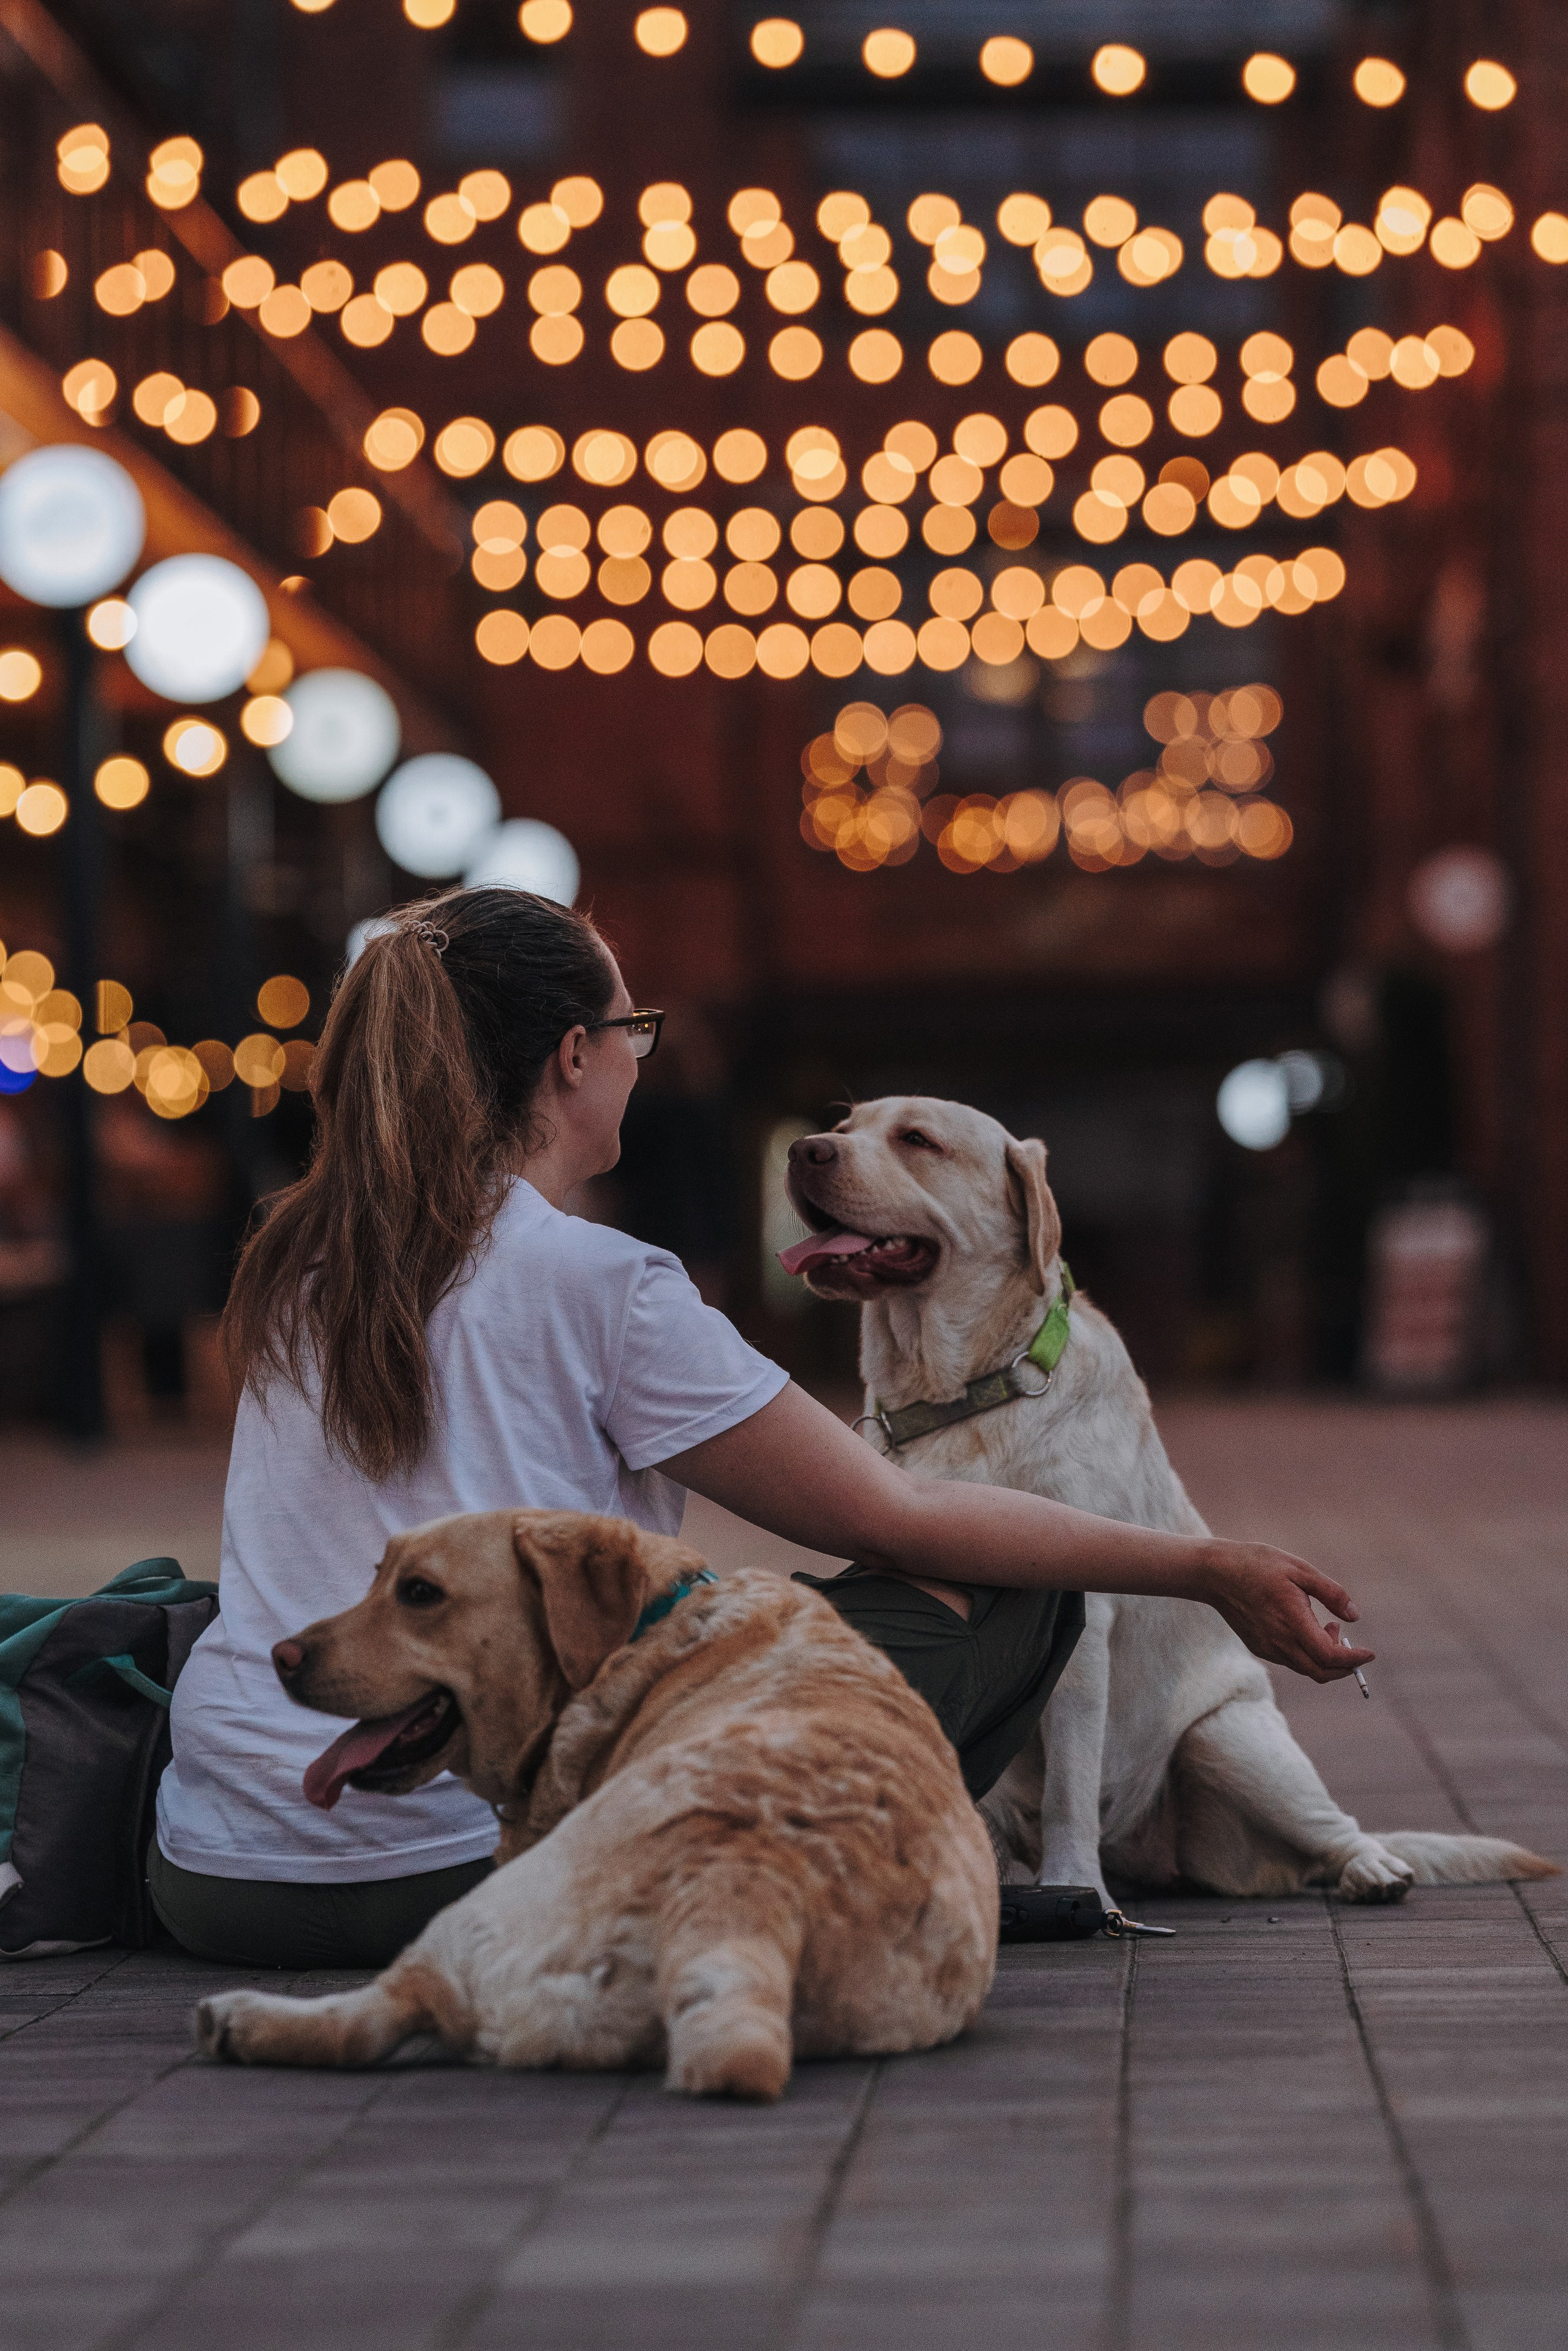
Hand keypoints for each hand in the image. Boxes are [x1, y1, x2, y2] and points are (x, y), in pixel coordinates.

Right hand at [1199, 1541, 1375, 1682]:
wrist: (1216, 1573)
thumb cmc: (1258, 1565)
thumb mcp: (1300, 1569)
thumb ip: (1331, 1593)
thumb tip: (1355, 1616)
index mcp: (1292, 1622)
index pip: (1330, 1656)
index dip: (1354, 1659)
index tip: (1370, 1653)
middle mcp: (1279, 1642)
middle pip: (1320, 1672)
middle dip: (1344, 1666)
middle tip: (1350, 1643)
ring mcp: (1267, 1648)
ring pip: (1306, 1668)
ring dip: (1325, 1658)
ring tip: (1327, 1626)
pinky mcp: (1259, 1647)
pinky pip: (1291, 1661)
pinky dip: (1308, 1654)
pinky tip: (1307, 1628)